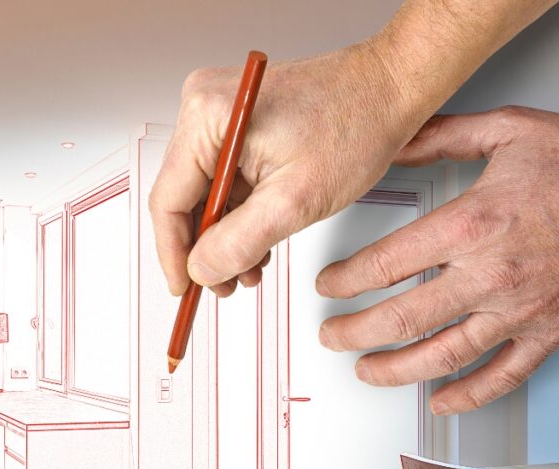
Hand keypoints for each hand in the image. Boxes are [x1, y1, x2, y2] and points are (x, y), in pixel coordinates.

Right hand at [149, 40, 423, 297]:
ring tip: (249, 266)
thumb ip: (238, 243)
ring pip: (203, 194)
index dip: (173, 253)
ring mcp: (219, 115)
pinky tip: (258, 239)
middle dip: (204, 248)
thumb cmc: (356, 123)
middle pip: (182, 198)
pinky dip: (237, 215)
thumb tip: (201, 271)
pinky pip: (223, 180)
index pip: (167, 200)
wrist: (391, 90)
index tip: (183, 288)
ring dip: (223, 236)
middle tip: (224, 284)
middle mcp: (203, 109)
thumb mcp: (294, 201)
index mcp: (206, 117)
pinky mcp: (236, 124)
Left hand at [316, 107, 558, 414]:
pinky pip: (504, 376)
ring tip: (364, 371)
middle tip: (330, 335)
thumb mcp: (508, 130)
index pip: (384, 265)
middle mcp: (491, 274)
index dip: (344, 281)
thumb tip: (390, 142)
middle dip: (353, 333)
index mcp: (471, 225)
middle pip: (402, 319)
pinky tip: (440, 402)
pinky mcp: (549, 330)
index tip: (327, 286)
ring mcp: (520, 309)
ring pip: (443, 355)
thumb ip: (440, 137)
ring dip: (395, 370)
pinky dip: (469, 396)